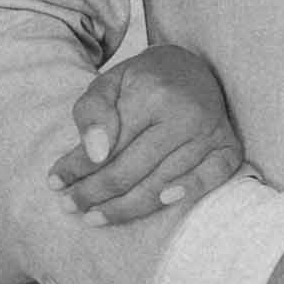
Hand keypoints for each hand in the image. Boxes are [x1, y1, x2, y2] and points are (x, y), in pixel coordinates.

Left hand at [54, 38, 246, 226]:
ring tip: (95, 217)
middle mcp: (186, 115)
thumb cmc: (144, 79)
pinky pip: (208, 180)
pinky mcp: (229, 148)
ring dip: (125, 207)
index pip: (107, 146)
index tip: (55, 183)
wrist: (192, 67)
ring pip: (162, 184)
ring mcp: (211, 133)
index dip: (77, 169)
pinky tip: (159, 204)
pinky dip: (186, 194)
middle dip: (94, 193)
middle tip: (69, 206)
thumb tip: (95, 154)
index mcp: (153, 95)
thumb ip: (92, 112)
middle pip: (131, 171)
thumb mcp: (109, 82)